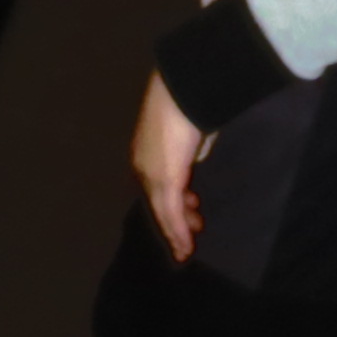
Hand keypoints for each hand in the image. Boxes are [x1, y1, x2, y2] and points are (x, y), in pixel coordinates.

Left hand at [132, 72, 207, 261]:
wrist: (181, 89)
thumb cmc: (186, 104)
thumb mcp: (188, 133)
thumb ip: (188, 152)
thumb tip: (193, 162)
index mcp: (144, 154)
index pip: (155, 186)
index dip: (170, 201)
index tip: (189, 209)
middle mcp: (142, 167)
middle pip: (157, 202)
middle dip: (174, 219)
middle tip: (194, 229)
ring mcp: (150, 175)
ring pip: (162, 212)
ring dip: (176, 231)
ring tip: (188, 246)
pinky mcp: (164, 181)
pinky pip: (170, 213)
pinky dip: (178, 232)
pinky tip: (186, 247)